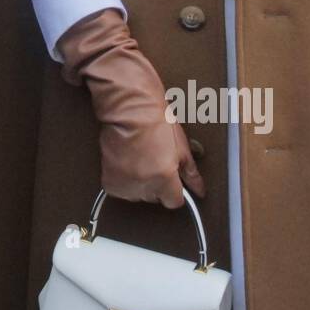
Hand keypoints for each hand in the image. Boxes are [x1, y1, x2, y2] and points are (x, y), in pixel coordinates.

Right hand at [56, 9, 204, 209]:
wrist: (128, 107)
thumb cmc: (156, 120)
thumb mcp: (180, 146)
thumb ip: (190, 173)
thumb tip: (200, 190)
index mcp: (164, 178)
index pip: (174, 202)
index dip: (175, 189)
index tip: (172, 178)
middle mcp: (143, 186)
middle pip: (156, 198)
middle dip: (158, 183)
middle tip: (155, 158)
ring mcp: (125, 185)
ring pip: (139, 194)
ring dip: (141, 181)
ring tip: (140, 156)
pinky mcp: (110, 182)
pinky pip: (123, 189)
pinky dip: (125, 179)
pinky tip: (128, 160)